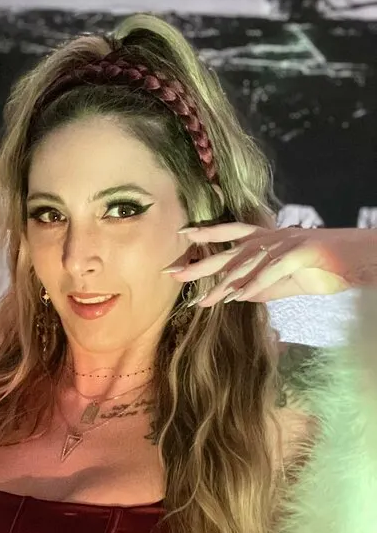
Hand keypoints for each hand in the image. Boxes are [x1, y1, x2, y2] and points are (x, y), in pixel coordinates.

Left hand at [162, 223, 376, 307]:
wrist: (359, 260)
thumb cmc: (324, 269)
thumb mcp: (285, 281)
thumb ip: (261, 287)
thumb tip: (236, 296)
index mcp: (268, 239)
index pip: (232, 232)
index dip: (208, 233)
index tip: (183, 237)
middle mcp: (273, 237)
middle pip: (230, 250)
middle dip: (201, 263)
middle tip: (174, 273)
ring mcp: (287, 242)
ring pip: (249, 263)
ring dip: (225, 284)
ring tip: (204, 299)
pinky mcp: (303, 252)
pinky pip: (274, 270)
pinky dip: (257, 284)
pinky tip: (240, 297)